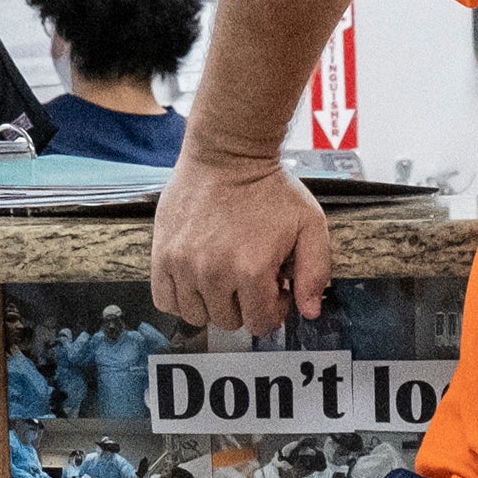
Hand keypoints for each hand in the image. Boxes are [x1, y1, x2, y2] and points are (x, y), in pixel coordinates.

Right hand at [152, 149, 329, 330]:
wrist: (228, 154)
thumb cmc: (269, 187)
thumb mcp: (310, 225)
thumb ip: (315, 272)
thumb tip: (309, 311)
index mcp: (251, 270)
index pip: (261, 323)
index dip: (273, 309)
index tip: (273, 286)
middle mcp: (214, 272)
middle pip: (228, 322)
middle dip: (244, 305)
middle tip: (249, 276)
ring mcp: (183, 265)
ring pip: (196, 316)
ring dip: (212, 303)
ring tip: (223, 275)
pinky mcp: (162, 254)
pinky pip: (165, 301)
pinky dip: (181, 298)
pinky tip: (197, 279)